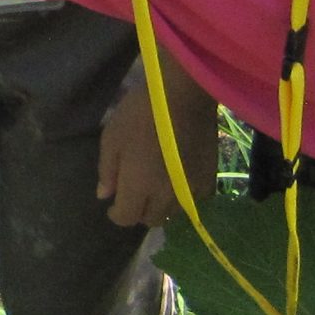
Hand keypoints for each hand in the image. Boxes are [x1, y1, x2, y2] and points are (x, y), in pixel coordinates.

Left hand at [96, 73, 218, 228]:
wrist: (182, 95)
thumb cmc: (140, 113)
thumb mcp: (112, 138)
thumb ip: (107, 171)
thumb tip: (104, 195)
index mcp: (138, 186)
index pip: (126, 218)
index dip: (117, 213)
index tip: (113, 204)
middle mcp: (165, 196)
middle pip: (152, 219)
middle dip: (139, 211)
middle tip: (134, 194)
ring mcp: (191, 189)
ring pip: (174, 213)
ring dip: (162, 206)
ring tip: (156, 189)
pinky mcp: (209, 178)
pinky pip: (196, 201)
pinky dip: (185, 197)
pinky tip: (178, 182)